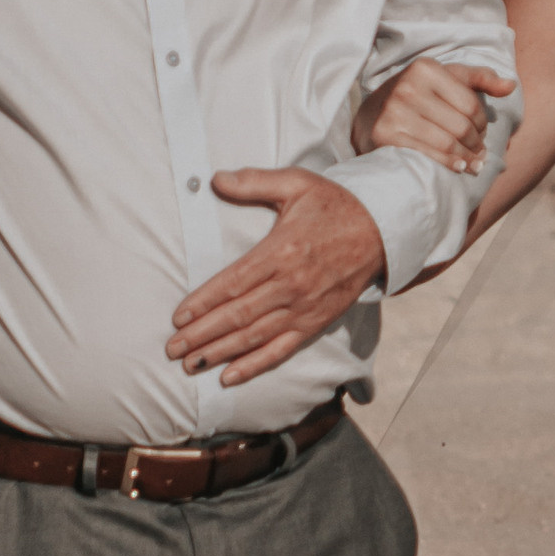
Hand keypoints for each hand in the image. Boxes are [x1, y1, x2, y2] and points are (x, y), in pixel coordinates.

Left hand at [167, 169, 388, 387]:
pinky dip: (255, 365)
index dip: (203, 303)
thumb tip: (215, 179)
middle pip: (238, 316)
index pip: (232, 284)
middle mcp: (291, 285)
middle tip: (173, 349)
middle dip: (202, 335)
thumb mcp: (296, 183)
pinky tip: (230, 376)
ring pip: (255, 337)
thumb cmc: (334, 205)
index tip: (178, 318)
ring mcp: (304, 308)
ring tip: (192, 365)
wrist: (382, 230)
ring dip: (221, 353)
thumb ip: (254, 182)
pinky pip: (281, 350)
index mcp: (281, 251)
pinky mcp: (315, 323)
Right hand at [353, 56, 515, 176]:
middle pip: (461, 126)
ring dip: (467, 158)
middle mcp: (408, 87)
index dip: (483, 124)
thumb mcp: (446, 79)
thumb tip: (511, 86)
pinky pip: (427, 154)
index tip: (483, 134)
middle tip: (480, 154)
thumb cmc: (417, 95)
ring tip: (474, 165)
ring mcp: (394, 111)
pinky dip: (449, 164)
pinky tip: (459, 168)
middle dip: (476, 144)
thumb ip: (480, 79)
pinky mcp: (385, 135)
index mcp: (425, 68)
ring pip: (447, 143)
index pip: (471, 104)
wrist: (371, 114)